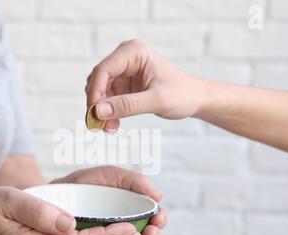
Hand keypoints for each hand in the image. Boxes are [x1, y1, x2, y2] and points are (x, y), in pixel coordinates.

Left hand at [52, 165, 166, 234]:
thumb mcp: (107, 176)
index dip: (160, 220)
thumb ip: (131, 180)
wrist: (50, 198)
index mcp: (132, 209)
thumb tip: (158, 196)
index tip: (158, 218)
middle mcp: (125, 228)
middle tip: (150, 233)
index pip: (154, 218)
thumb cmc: (82, 185)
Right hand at [85, 39, 205, 131]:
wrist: (194, 99)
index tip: (93, 115)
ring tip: (110, 129)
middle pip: (98, 81)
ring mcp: (123, 72)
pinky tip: (112, 126)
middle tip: (100, 127)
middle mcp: (125, 58)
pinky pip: (106, 99)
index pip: (103, 70)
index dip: (94, 93)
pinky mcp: (123, 85)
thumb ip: (128, 106)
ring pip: (99, 92)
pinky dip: (107, 113)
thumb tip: (98, 112)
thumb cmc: (182, 94)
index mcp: (133, 52)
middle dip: (97, 105)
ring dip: (101, 112)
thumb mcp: (156, 101)